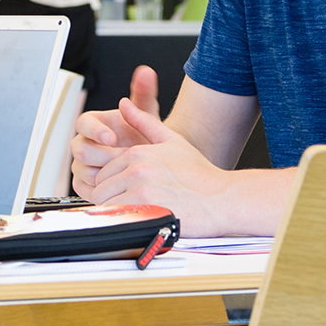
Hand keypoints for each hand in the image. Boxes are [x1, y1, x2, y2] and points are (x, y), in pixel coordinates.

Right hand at [70, 67, 160, 193]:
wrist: (147, 158)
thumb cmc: (142, 134)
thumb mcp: (145, 113)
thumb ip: (143, 92)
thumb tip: (146, 72)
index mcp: (92, 123)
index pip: (83, 123)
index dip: (96, 131)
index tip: (112, 137)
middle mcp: (83, 142)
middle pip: (80, 150)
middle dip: (104, 155)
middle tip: (125, 158)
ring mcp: (82, 164)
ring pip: (82, 170)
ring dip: (106, 173)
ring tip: (126, 172)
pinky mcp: (83, 183)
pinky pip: (84, 187)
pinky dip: (101, 188)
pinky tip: (118, 184)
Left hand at [77, 99, 227, 228]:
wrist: (223, 199)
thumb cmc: (201, 175)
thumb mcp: (172, 140)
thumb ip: (143, 121)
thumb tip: (123, 104)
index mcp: (138, 153)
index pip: (104, 172)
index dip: (114, 185)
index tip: (130, 192)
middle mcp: (137, 169)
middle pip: (102, 189)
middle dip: (113, 199)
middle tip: (133, 205)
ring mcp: (141, 189)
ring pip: (107, 204)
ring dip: (117, 211)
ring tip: (139, 213)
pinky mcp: (147, 210)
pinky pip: (119, 218)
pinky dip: (125, 222)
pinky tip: (142, 221)